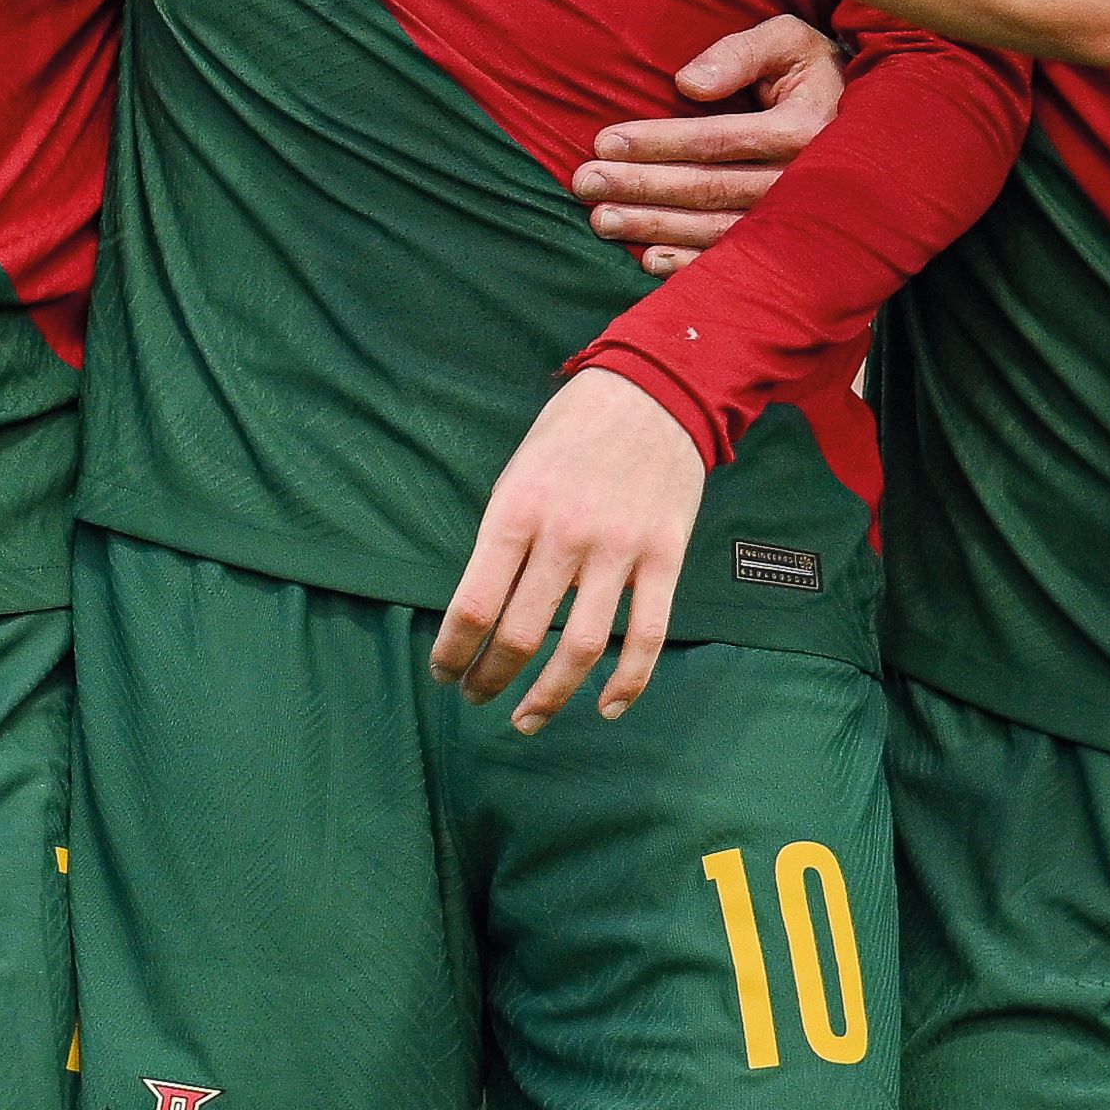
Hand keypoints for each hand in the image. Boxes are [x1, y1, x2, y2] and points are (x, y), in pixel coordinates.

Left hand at [434, 366, 705, 727]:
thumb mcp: (517, 473)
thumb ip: (503, 539)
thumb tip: (482, 609)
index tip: (444, 672)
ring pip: (581, 647)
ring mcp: (619, 549)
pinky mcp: (666, 557)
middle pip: (520, 633)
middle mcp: (564, 535)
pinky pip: (647, 635)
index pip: (474, 604)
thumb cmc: (571, 432)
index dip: (453, 651)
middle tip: (476, 697)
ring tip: (525, 718)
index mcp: (517, 510)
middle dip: (490, 677)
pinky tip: (606, 707)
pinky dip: (627, 682)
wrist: (653, 390)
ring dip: (549, 695)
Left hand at [584, 13, 845, 275]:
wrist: (878, 124)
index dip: (657, 141)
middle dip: (641, 187)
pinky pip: (738, 259)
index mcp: (804, 128)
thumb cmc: (817, 71)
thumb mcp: (789, 40)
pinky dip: (691, 266)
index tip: (604, 141)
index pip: (715, 140)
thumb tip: (688, 83)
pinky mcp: (795, 244)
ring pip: (716, 228)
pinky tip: (648, 260)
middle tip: (585, 183)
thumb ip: (740, 53)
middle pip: (708, 187)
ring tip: (600, 220)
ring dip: (654, 227)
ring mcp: (801, 220)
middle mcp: (805, 181)